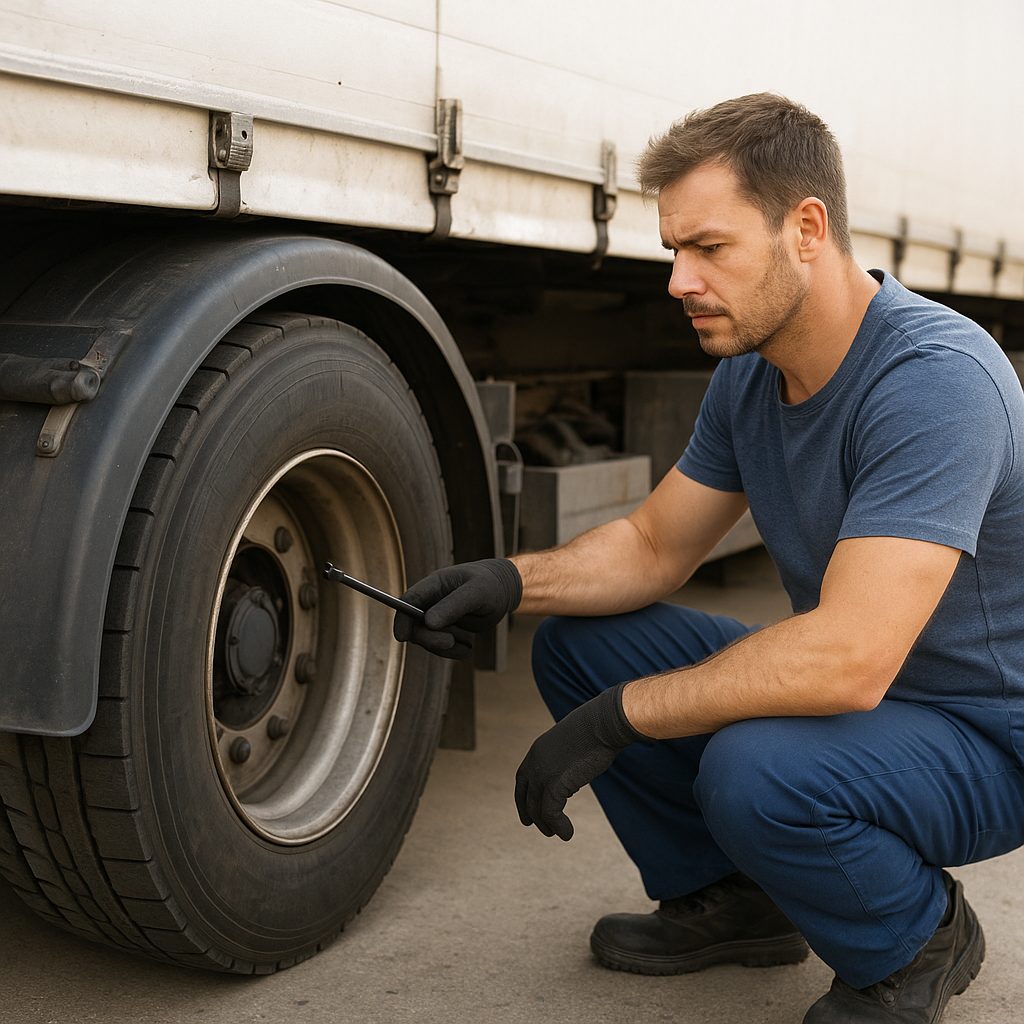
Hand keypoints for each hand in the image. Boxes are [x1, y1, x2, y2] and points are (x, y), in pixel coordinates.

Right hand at [393, 558, 521, 659]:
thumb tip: (429, 622)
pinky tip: (468, 648)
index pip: (409, 600)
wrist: (503, 591)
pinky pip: (441, 647)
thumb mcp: (476, 592)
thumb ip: (453, 605)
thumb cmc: (490, 584)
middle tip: (449, 642)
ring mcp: (437, 616)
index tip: (402, 637)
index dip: (401, 618)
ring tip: (466, 644)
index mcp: (434, 584)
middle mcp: (431, 601)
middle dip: (429, 637)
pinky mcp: (446, 629)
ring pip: (428, 639)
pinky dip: (453, 652)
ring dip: (443, 646)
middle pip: (415, 624)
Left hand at [515, 683, 645, 840]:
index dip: (523, 796)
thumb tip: (573, 771)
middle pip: (525, 795)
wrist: (602, 723)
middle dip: (528, 812)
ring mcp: (542, 774)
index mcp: (537, 750)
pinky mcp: (554, 785)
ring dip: (546, 824)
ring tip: (558, 834)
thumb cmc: (596, 728)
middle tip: (533, 825)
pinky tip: (568, 834)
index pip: (523, 778)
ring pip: (537, 808)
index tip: (527, 808)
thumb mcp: (574, 741)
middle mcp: (535, 763)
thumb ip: (568, 757)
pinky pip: (551, 813)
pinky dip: (559, 826)